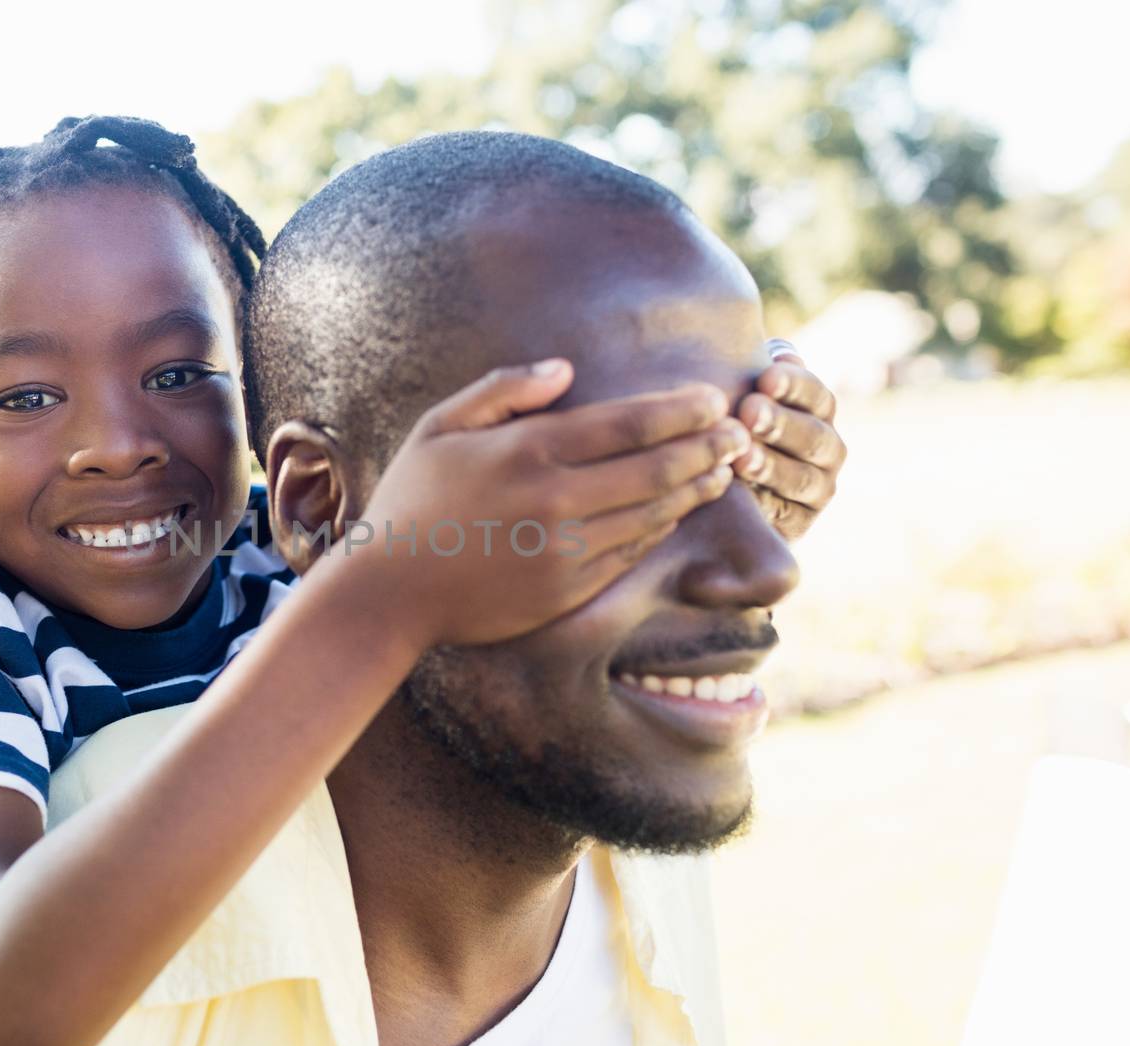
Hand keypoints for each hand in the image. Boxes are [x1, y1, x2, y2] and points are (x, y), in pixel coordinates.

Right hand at [350, 358, 748, 647]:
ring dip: (696, 489)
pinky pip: (631, 554)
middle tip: (740, 431)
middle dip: (708, 446)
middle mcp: (557, 500)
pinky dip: (661, 529)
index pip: (629, 423)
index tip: (713, 398)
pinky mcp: (569, 590)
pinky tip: (677, 511)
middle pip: (657, 468)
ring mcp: (567, 550)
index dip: (682, 410)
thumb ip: (504, 389)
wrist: (389, 594)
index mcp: (528, 450)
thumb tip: (567, 368)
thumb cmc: (413, 502)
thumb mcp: (440, 427)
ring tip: (724, 470)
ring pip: (654, 514)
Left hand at [732, 340, 846, 539]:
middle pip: (814, 435)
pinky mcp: (798, 524)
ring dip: (772, 466)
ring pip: (802, 478)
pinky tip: (739, 494)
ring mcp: (817, 489)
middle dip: (781, 423)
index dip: (794, 384)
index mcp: (817, 410)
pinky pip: (788, 516)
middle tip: (749, 411)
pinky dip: (765, 505)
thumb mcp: (737, 391)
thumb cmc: (726, 420)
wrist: (714, 488)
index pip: (815, 395)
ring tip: (741, 457)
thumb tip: (778, 349)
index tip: (765, 375)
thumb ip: (753, 370)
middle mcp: (826, 448)